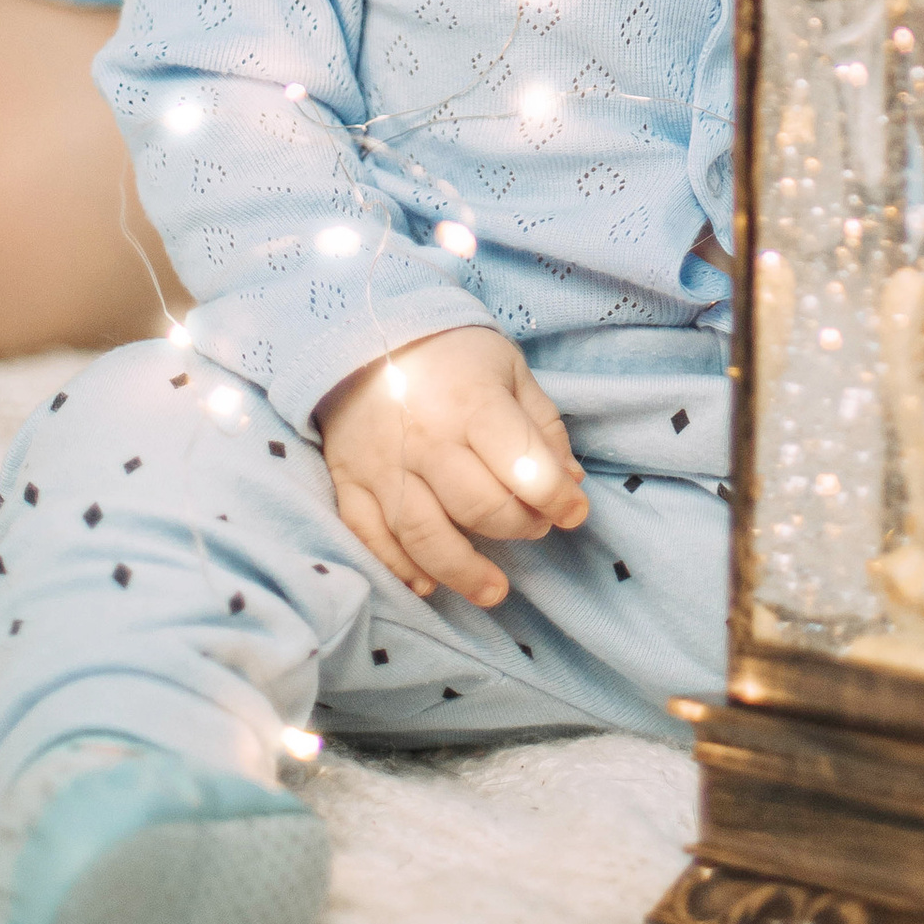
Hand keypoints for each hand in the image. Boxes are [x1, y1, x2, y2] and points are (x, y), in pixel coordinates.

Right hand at [317, 324, 588, 607]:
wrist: (368, 332)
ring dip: (462, 571)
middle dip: (518, 527)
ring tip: (494, 591)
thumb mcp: (509, 370)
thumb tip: (569, 482)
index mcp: (472, 403)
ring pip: (422, 534)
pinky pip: (371, 537)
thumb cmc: (453, 355)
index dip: (556, 496)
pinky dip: (398, 567)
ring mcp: (383, 465)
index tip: (574, 511)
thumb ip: (541, 426)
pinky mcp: (349, 482)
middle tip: (536, 528)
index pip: (522, 463)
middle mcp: (426, 439)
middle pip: (477, 506)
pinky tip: (428, 584)